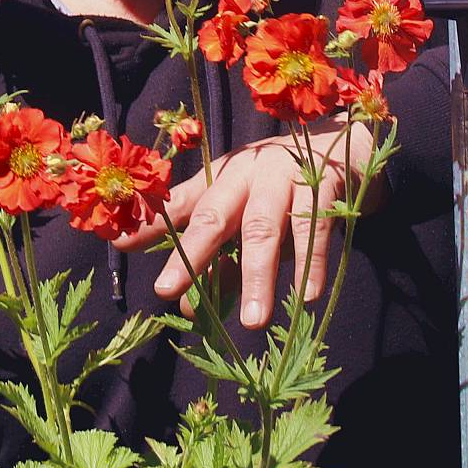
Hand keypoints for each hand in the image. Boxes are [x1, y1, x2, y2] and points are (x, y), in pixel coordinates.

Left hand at [112, 121, 384, 328]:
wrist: (348, 145)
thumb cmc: (286, 188)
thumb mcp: (248, 214)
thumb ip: (220, 258)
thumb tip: (189, 310)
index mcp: (223, 177)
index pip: (182, 203)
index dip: (152, 222)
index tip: (119, 244)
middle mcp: (247, 173)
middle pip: (215, 215)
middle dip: (193, 254)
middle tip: (171, 292)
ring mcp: (285, 177)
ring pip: (264, 228)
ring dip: (257, 275)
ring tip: (251, 322)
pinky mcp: (324, 185)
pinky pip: (315, 228)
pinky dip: (311, 263)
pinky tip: (307, 296)